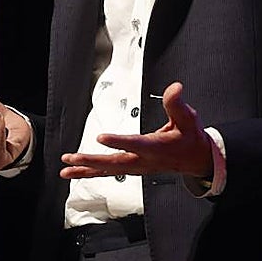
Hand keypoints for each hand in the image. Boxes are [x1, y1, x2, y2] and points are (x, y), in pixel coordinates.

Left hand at [59, 82, 213, 179]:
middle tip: (73, 158)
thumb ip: (177, 104)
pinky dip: (90, 173)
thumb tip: (175, 87)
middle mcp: (143, 161)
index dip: (118, 141)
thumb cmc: (189, 138)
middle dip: (92, 161)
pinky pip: (108, 172)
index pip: (135, 144)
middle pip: (115, 162)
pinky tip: (75, 173)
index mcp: (156, 148)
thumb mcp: (188, 119)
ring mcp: (136, 167)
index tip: (101, 137)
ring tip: (66, 167)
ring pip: (108, 170)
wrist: (195, 160)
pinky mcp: (131, 168)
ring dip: (86, 169)